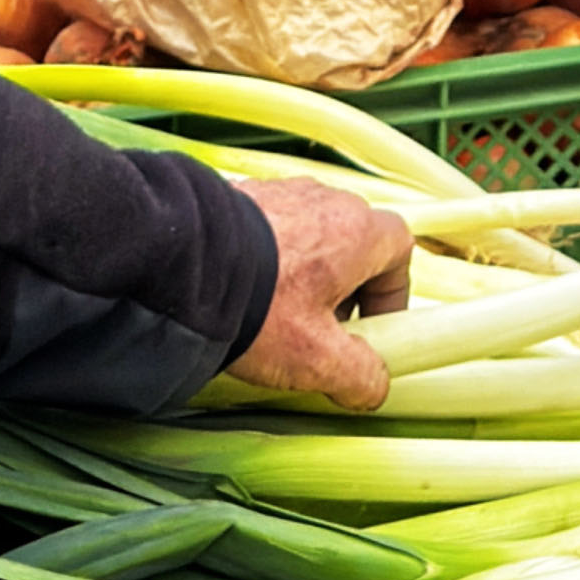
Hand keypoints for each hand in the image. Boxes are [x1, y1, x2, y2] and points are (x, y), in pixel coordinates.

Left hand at [223, 174, 412, 406]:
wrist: (180, 268)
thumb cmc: (258, 308)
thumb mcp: (317, 360)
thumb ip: (359, 376)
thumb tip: (374, 388)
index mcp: (358, 230)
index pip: (399, 249)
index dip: (390, 293)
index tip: (371, 330)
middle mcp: (326, 199)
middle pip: (356, 241)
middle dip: (346, 288)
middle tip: (322, 331)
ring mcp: (282, 191)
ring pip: (312, 233)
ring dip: (306, 273)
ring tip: (277, 316)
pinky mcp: (242, 195)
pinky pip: (272, 227)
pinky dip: (269, 258)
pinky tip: (244, 293)